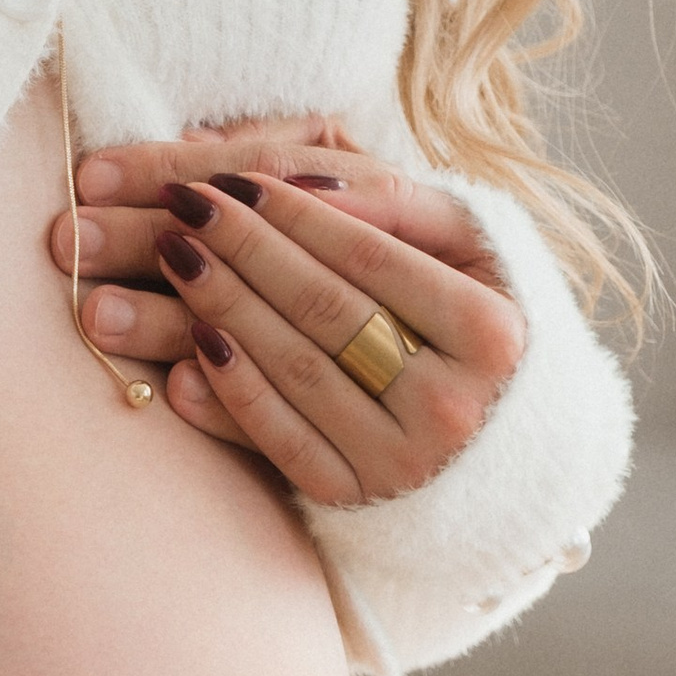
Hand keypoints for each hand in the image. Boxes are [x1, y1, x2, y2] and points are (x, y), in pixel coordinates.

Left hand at [54, 121, 523, 509]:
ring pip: (292, 371)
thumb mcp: (471, 256)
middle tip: (174, 209)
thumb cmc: (477, 327)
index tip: (225, 177)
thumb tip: (300, 173)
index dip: (289, 212)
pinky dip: (229, 393)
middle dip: (240, 251)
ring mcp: (402, 462)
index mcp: (489, 330)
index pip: (367, 255)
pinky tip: (183, 350)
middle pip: (321, 308)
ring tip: (165, 258)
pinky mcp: (356, 502)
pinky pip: (278, 442)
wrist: (510, 454)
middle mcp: (451, 402)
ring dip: (219, 309)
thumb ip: (400, 205)